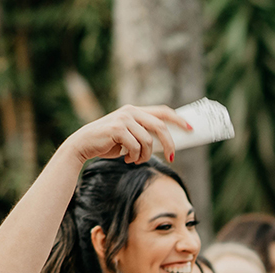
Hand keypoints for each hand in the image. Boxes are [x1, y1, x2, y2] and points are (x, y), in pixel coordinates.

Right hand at [60, 104, 188, 164]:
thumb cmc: (109, 143)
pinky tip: (126, 159)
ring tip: (135, 160)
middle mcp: (131, 111)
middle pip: (160, 127)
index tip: (191, 129)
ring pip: (149, 141)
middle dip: (169, 144)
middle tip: (172, 158)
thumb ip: (145, 134)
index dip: (178, 120)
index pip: (162, 111)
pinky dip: (134, 157)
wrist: (84, 144)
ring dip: (145, 156)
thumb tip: (168, 144)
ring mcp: (124, 119)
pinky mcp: (117, 129)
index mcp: (136, 111)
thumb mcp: (130, 136)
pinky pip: (136, 147)